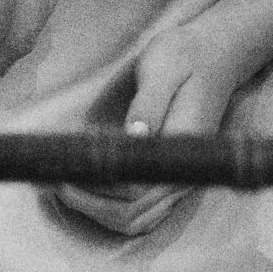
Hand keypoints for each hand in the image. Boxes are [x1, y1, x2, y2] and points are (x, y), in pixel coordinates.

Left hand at [53, 20, 251, 236]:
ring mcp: (181, 176)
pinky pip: (143, 211)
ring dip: (99, 212)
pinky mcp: (173, 176)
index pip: (136, 190)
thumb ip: (149, 102)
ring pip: (138, 219)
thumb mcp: (164, 66)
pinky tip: (89, 190)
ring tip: (66, 189)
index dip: (96, 189)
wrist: (217, 53)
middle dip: (89, 205)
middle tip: (55, 183)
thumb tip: (134, 135)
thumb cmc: (185, 55)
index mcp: (184, 144)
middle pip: (133, 214)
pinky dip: (113, 210)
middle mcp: (186, 170)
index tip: (66, 174)